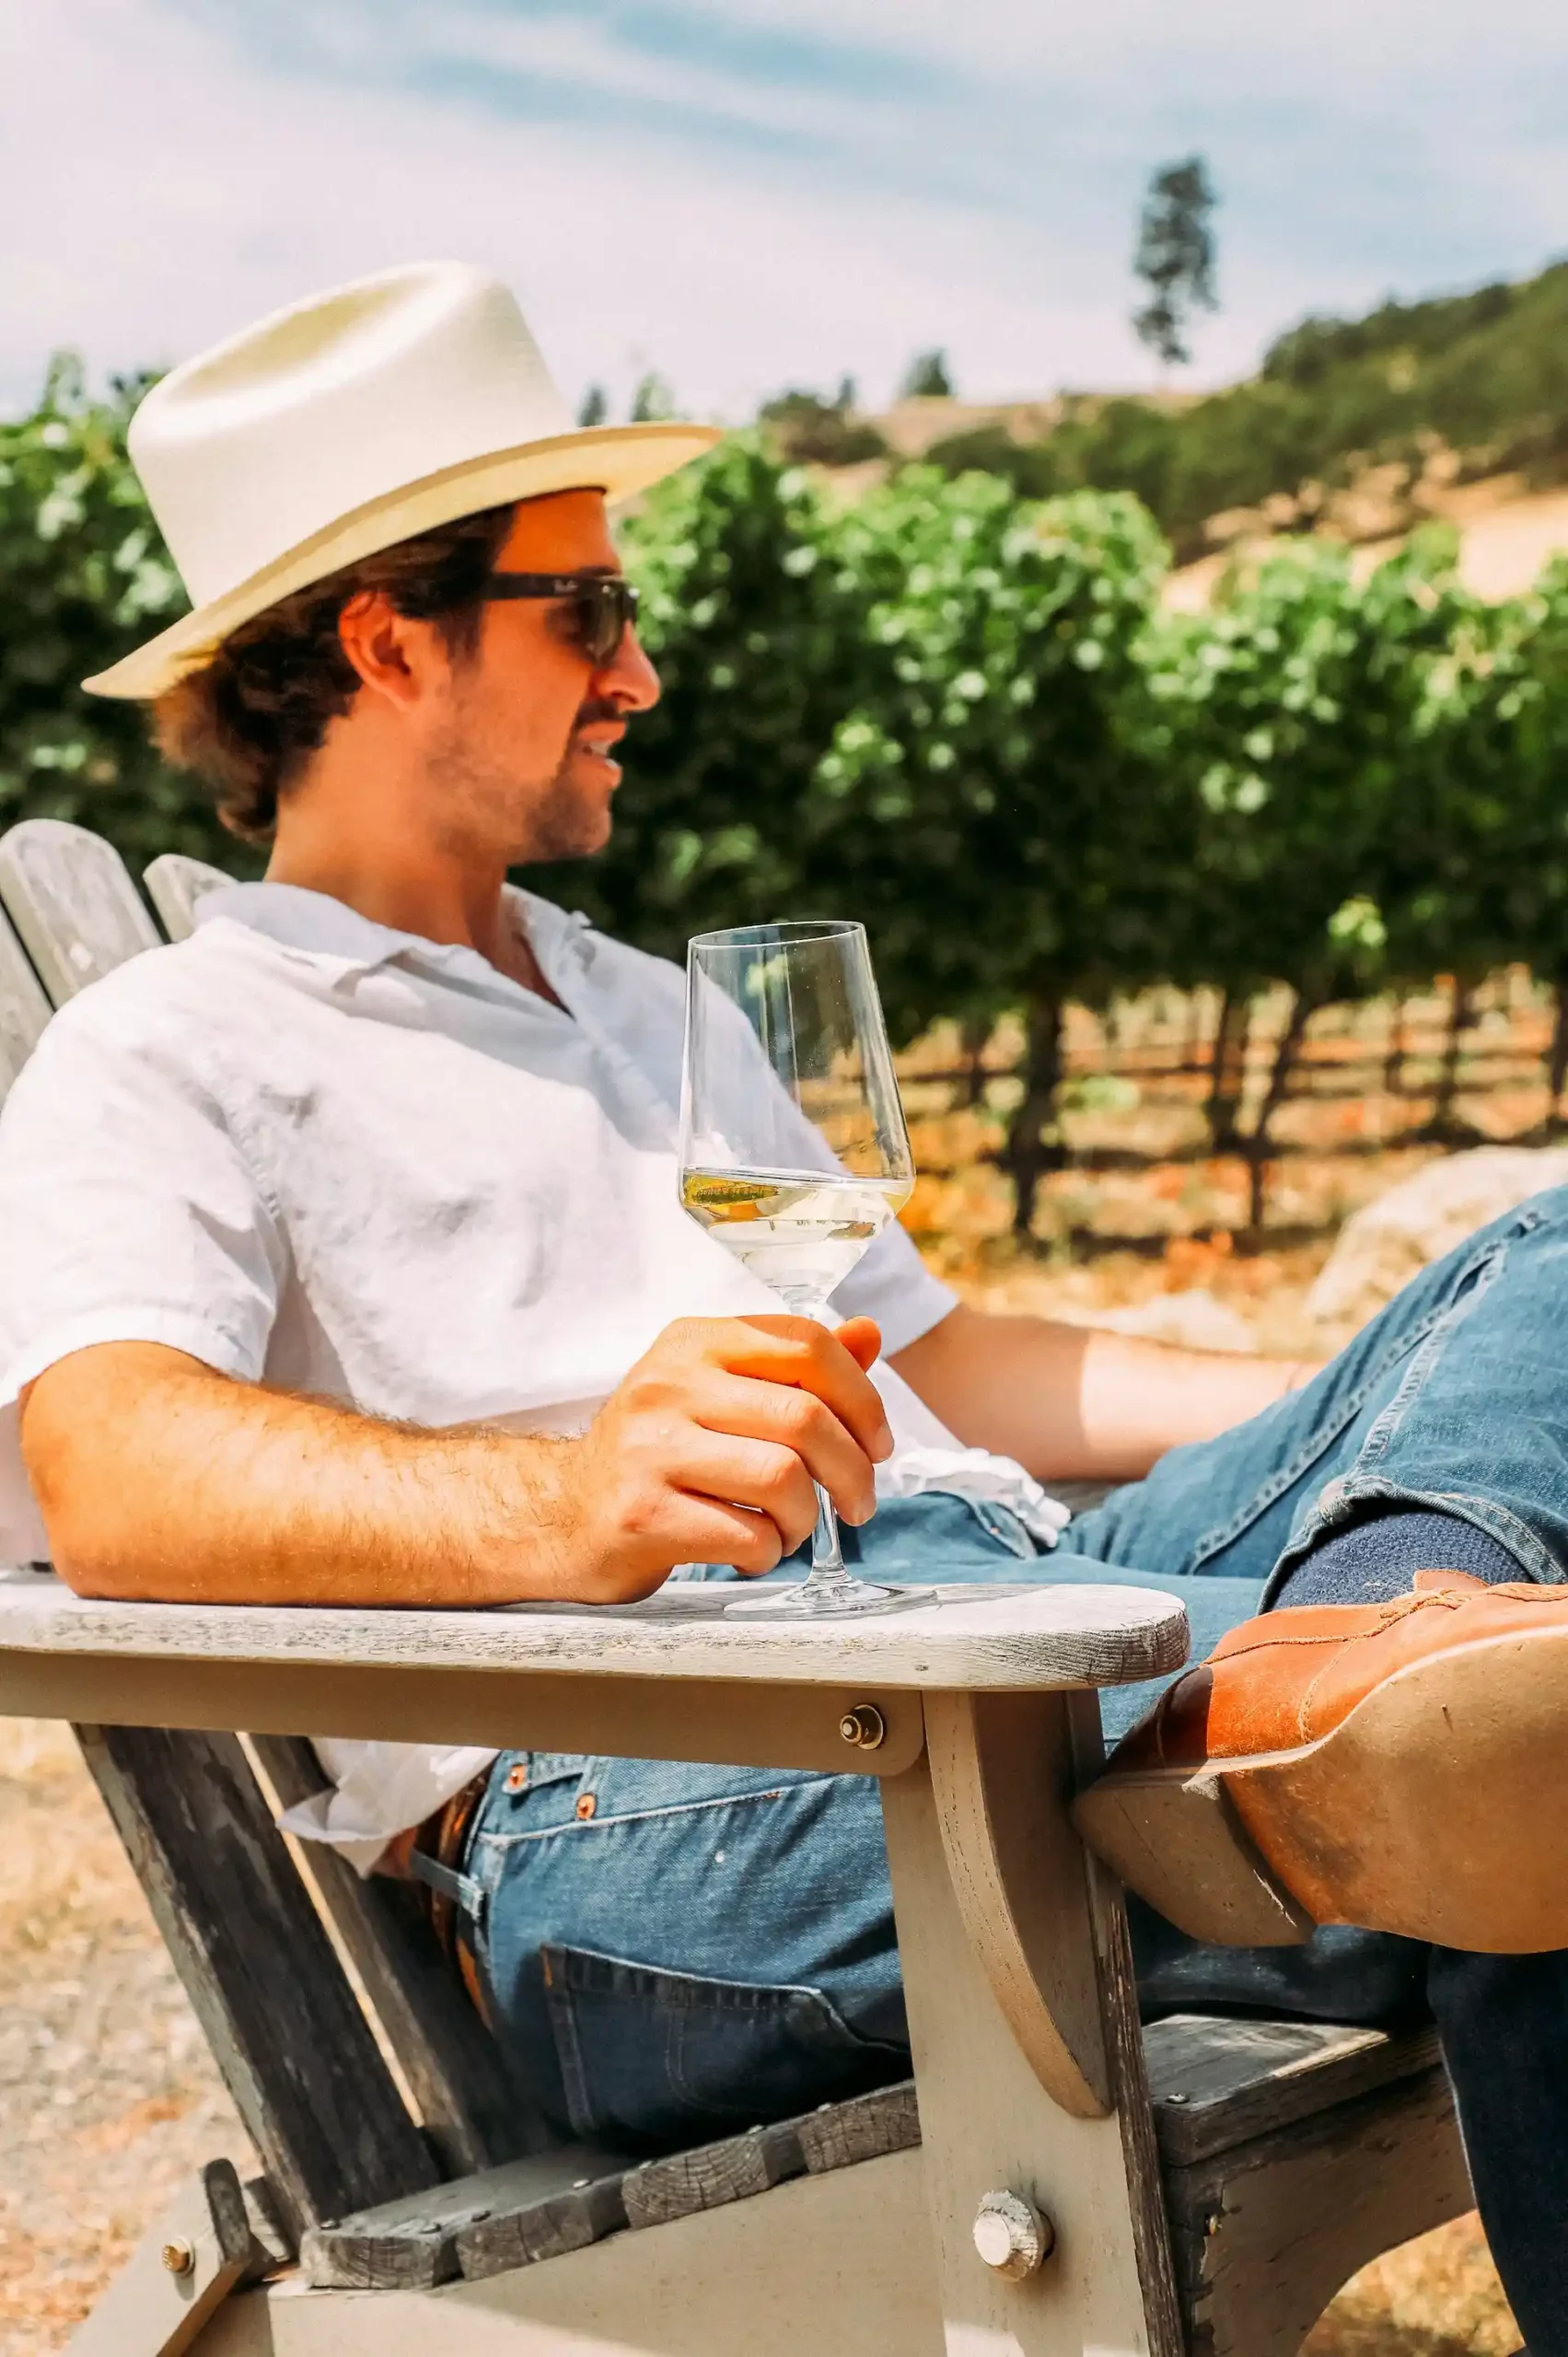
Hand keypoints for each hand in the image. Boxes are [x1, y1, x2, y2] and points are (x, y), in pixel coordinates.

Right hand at [546, 1314, 893, 1602]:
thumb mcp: (716, 1391)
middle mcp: (668, 1384)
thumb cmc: (655, 1453)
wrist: (560, 1513)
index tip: (877, 1443)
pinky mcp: (642, 1514)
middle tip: (858, 1502)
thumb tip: (870, 1334)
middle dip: (853, 1471)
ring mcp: (650, 1449)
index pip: (806, 1344)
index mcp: (694, 1341)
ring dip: (806, 1520)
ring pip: (783, 1479)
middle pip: (806, 1418)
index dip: (863, 1398)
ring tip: (790, 1530)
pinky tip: (751, 1551)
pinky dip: (769, 1554)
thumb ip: (793, 1366)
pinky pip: (748, 1537)